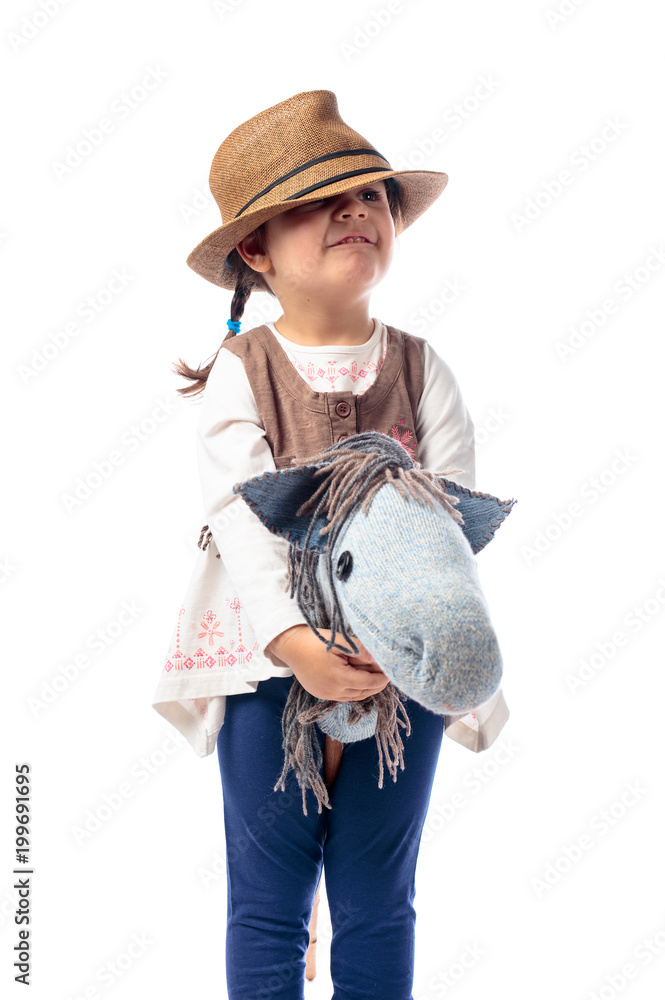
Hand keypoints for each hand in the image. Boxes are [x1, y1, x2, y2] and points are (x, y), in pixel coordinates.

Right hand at [267, 625, 389, 701]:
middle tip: (385, 675)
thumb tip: (377, 657)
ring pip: (353, 697)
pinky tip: (357, 681)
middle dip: (375, 685)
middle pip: (362, 693)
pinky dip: (353, 691)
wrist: (289, 645)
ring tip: (374, 678)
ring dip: (365, 689)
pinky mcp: (319, 694)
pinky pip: (342, 696)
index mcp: (339, 679)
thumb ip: (359, 649)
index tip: (391, 673)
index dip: (381, 679)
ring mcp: (325, 695)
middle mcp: (333, 691)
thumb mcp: (339, 641)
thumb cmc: (314, 640)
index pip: (368, 683)